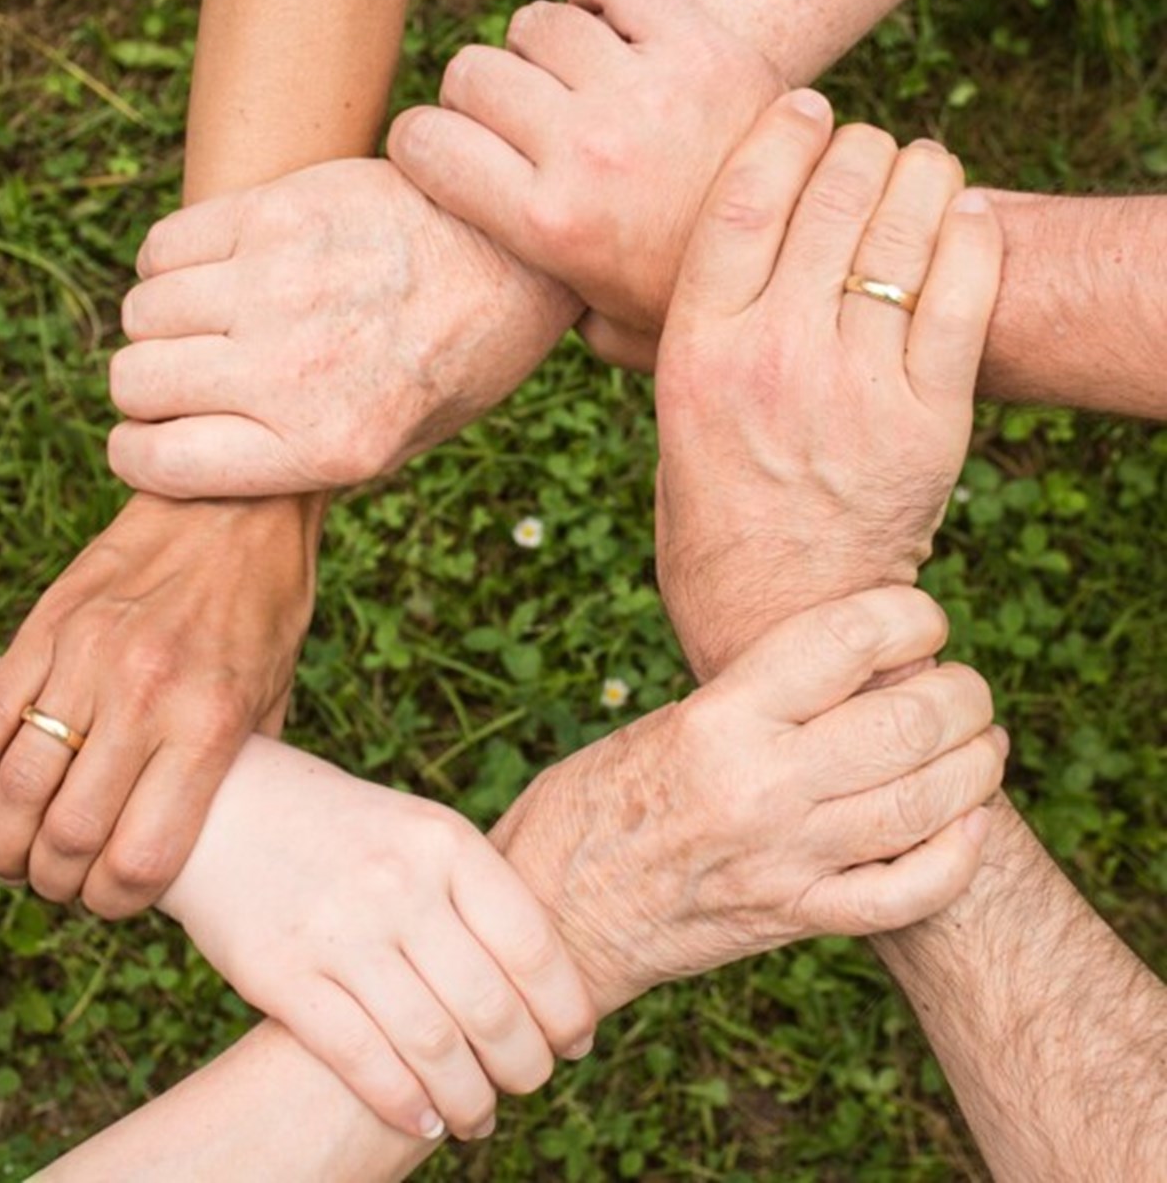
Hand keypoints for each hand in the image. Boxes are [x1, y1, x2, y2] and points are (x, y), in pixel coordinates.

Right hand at [0, 493, 318, 916]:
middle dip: (56, 883)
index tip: (114, 901)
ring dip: (4, 847)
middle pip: (67, 836)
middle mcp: (144, 696)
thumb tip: (203, 841)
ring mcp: (86, 659)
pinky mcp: (45, 628)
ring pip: (14, 788)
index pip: (141, 857)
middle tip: (62, 882)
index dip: (117, 903)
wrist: (236, 505)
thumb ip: (236, 770)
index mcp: (210, 723)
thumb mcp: (275, 696)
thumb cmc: (266, 608)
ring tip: (16, 858)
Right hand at [108, 159, 580, 497]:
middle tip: (191, 377)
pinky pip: (164, 246)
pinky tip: (218, 271)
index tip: (149, 440)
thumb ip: (298, 458)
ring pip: (142, 312)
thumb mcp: (398, 444)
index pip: (159, 463)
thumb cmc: (457, 359)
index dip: (139, 454)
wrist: (515, 256)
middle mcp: (293, 371)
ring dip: (163, 324)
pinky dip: (171, 264)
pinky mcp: (277, 213)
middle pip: (136, 382)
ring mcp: (280, 286)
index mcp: (326, 446)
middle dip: (148, 389)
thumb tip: (197, 455)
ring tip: (213, 321)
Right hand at [160, 740, 595, 1141]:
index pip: (531, 944)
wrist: (226, 806)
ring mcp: (339, 930)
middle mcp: (399, 884)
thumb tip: (545, 980)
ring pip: (432, 1044)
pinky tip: (424, 1121)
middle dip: (525, 1064)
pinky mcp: (282, 974)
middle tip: (531, 1084)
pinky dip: (404, 1104)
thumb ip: (474, 891)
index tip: (576, 1042)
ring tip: (480, 1117)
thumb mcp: (419, 830)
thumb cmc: (343, 827)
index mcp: (444, 842)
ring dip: (470, 1099)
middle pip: (490, 1005)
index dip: (565, 1007)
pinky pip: (360, 1058)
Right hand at [388, 0, 781, 369]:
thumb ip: (544, 307)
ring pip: (536, 23)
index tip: (440, 152)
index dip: (420, 143)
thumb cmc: (693, 302)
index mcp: (550, 226)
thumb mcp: (608, 331)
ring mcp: (645, 91)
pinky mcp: (701, 44)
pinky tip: (606, 24)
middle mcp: (587, 150)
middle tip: (513, 124)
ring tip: (569, 84)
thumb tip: (500, 291)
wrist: (808, 260)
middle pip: (472, 73)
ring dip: (540, 50)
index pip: (425, 143)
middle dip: (476, 98)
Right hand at [493, 587, 1002, 1012]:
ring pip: (926, 804)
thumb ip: (755, 699)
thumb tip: (850, 669)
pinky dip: (958, 856)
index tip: (921, 618)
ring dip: (976, 765)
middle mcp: (760, 786)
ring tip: (981, 743)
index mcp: (718, 719)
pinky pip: (906, 893)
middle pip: (909, 721)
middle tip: (963, 686)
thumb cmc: (593, 802)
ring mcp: (785, 860)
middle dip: (962, 693)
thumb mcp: (663, 722)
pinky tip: (968, 824)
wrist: (553, 913)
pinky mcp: (794, 918)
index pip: (846, 640)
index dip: (909, 615)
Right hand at [653, 93, 1002, 678]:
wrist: (780, 614)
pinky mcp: (928, 420)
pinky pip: (965, 293)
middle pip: (833, 194)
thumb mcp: (668, 423)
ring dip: (922, 175)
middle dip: (859, 146)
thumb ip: (663, 345)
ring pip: (906, 229)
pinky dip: (972, 236)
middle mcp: (774, 357)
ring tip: (921, 170)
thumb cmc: (712, 518)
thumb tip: (622, 286)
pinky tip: (965, 217)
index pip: (744, 197)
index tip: (805, 106)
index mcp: (698, 352)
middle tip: (866, 148)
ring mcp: (856, 387)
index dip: (783, 132)